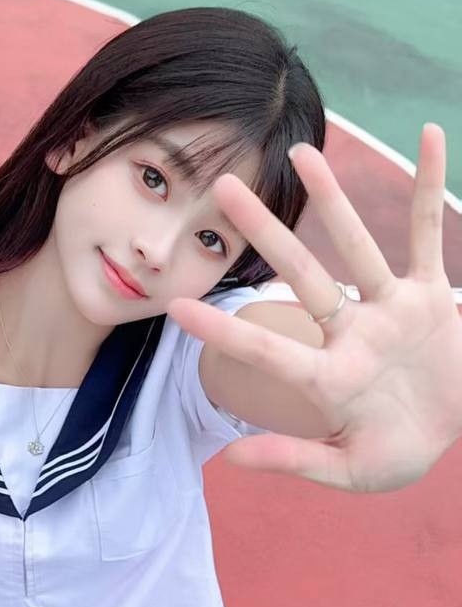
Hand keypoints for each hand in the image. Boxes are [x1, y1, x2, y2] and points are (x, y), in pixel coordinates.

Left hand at [165, 123, 461, 491]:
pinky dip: (428, 188)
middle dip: (264, 232)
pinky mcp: (430, 297)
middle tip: (223, 186)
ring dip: (333, 199)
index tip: (174, 305)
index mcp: (327, 378)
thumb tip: (228, 458)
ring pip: (357, 246)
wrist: (461, 433)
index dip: (222, 330)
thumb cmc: (400, 454)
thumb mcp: (348, 469)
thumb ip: (293, 459)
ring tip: (304, 151)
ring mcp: (390, 311)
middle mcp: (350, 334)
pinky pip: (427, 236)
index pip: (266, 349)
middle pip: (301, 275)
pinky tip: (425, 137)